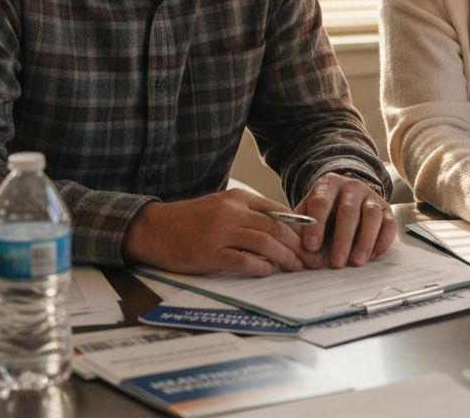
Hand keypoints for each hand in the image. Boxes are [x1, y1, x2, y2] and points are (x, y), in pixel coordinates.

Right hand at [122, 189, 322, 275]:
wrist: (155, 229)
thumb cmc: (191, 220)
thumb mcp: (223, 207)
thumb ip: (250, 214)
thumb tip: (284, 229)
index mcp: (238, 198)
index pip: (279, 211)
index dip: (300, 228)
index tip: (314, 241)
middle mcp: (232, 212)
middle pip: (277, 227)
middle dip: (299, 246)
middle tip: (313, 260)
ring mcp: (220, 232)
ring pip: (265, 243)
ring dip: (286, 258)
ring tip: (297, 268)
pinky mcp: (210, 253)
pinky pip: (244, 261)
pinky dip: (261, 267)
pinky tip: (270, 272)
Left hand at [296, 172, 396, 267]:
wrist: (345, 193)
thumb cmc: (323, 207)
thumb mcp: (308, 209)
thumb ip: (301, 225)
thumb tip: (294, 247)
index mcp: (328, 184)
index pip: (321, 202)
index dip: (315, 225)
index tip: (311, 246)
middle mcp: (352, 187)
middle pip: (349, 211)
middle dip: (342, 239)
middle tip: (336, 263)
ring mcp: (372, 197)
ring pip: (372, 216)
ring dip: (365, 241)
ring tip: (356, 262)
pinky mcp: (386, 209)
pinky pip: (389, 224)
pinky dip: (382, 241)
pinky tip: (371, 256)